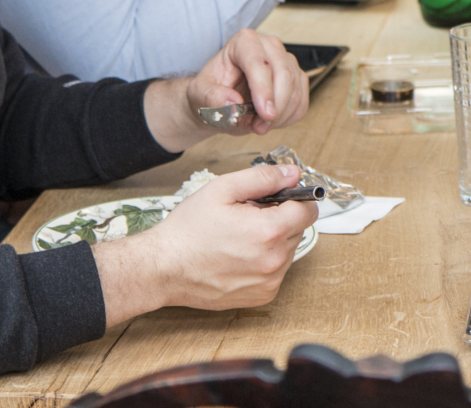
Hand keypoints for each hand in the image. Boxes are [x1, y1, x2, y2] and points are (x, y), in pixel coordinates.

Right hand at [103, 163, 319, 318]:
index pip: (308, 210)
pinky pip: (277, 272)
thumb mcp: (223, 189)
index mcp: (269, 231)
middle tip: (248, 217)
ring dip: (273, 241)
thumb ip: (263, 178)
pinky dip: (265, 262)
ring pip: (288, 250)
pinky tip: (239, 256)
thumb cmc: (188, 230)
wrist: (162, 268)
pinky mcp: (261, 297)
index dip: (295, 199)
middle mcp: (274, 261)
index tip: (278, 198)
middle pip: (298, 230)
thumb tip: (292, 174)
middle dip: (279, 219)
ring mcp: (269, 282)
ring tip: (240, 238)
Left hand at [187, 29, 310, 135]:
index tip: (264, 114)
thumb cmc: (210, 92)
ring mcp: (286, 61)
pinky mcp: (297, 78)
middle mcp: (268, 46)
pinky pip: (302, 102)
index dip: (264, 90)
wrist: (219, 100)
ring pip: (296, 89)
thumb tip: (231, 101)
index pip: (259, 62)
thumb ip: (210, 96)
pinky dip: (288, 118)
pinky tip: (270, 122)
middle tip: (259, 126)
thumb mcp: (198, 94)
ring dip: (281, 115)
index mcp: (244, 42)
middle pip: (284, 74)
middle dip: (275, 106)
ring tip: (258, 126)